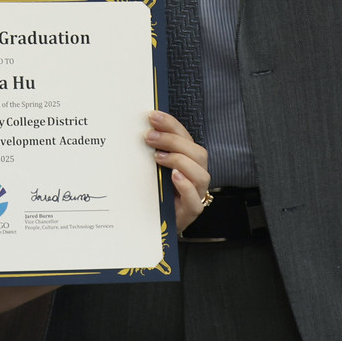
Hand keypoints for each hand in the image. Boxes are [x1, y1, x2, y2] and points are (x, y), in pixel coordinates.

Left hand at [148, 110, 211, 231]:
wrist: (155, 224)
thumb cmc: (155, 193)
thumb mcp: (152, 169)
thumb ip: (151, 151)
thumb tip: (140, 130)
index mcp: (188, 161)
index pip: (186, 137)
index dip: (171, 125)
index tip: (153, 116)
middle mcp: (196, 175)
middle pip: (197, 152)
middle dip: (173, 141)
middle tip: (150, 137)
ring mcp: (196, 194)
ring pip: (201, 174)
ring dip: (180, 161)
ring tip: (158, 157)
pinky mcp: (191, 211)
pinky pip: (195, 199)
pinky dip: (186, 185)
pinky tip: (173, 177)